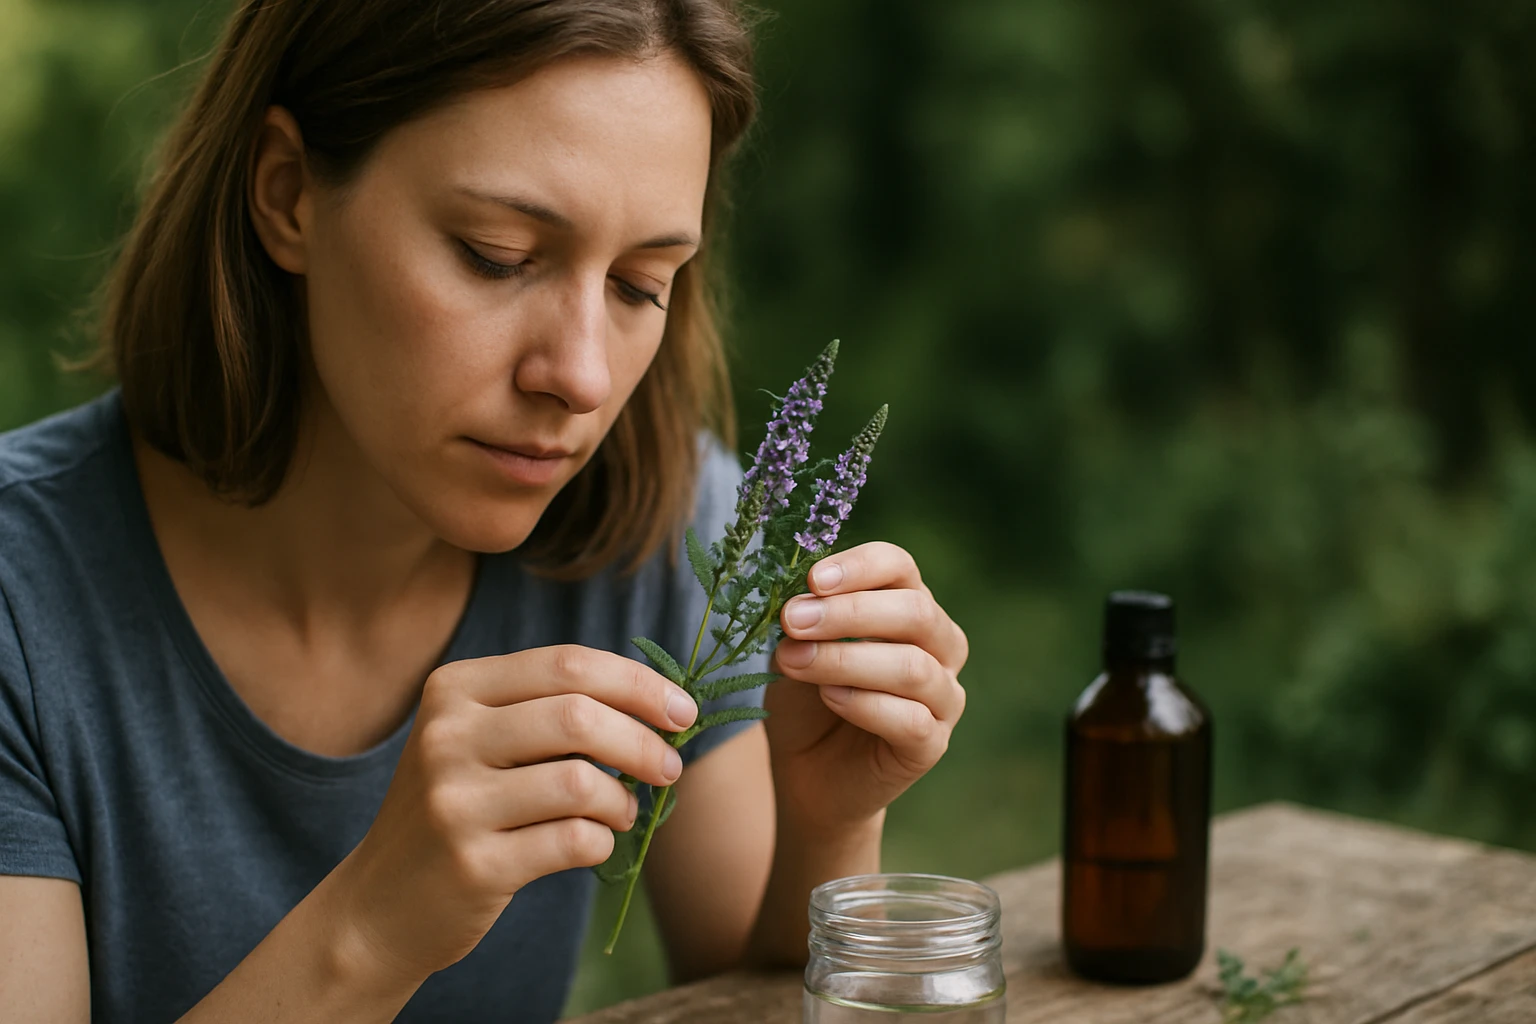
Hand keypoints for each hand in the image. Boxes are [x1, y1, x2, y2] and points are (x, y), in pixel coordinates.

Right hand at [326, 645, 697, 983]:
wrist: (379, 906)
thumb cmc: (458, 809)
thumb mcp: (481, 741)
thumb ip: (552, 711)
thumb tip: (664, 705)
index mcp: (454, 689)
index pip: (569, 664)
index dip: (639, 684)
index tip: (684, 710)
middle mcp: (447, 736)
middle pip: (580, 717)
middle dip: (643, 741)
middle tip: (669, 767)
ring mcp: (454, 802)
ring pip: (582, 783)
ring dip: (623, 800)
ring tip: (623, 812)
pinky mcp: (472, 864)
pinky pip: (574, 841)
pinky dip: (602, 841)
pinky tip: (593, 843)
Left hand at [766, 541, 967, 836]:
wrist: (808, 774)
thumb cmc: (806, 701)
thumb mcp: (795, 651)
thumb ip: (803, 625)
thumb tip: (800, 605)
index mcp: (907, 606)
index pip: (899, 567)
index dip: (860, 567)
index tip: (813, 579)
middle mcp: (939, 645)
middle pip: (915, 611)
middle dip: (849, 612)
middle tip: (794, 620)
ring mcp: (943, 696)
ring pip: (914, 666)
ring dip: (847, 660)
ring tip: (796, 661)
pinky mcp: (933, 744)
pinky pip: (912, 720)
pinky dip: (865, 704)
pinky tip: (828, 697)